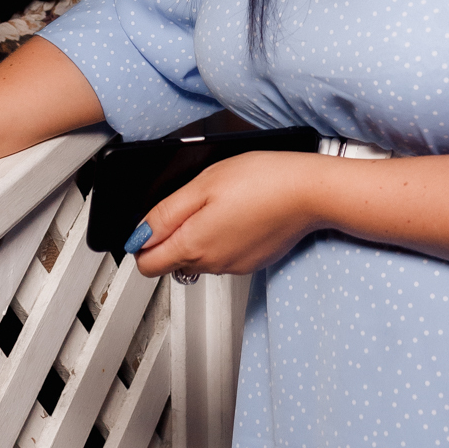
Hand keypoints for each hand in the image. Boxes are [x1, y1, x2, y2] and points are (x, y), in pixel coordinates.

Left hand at [129, 150, 322, 277]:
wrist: (309, 192)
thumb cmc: (262, 180)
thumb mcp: (202, 184)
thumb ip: (166, 214)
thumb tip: (139, 236)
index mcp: (193, 245)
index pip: (147, 265)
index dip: (141, 243)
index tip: (150, 224)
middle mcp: (212, 264)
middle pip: (172, 262)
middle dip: (171, 238)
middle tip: (189, 205)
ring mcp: (234, 267)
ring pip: (199, 259)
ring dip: (198, 237)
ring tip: (218, 205)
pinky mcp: (252, 262)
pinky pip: (224, 256)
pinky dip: (223, 239)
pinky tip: (238, 214)